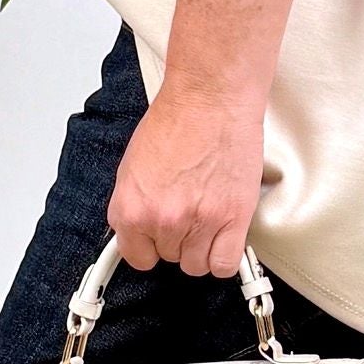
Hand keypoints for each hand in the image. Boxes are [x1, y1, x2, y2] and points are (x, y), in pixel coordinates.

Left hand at [107, 78, 265, 278]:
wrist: (211, 98)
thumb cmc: (177, 120)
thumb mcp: (134, 165)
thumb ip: (137, 203)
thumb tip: (142, 227)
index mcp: (131, 207)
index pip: (136, 256)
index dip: (150, 245)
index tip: (159, 238)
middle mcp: (162, 219)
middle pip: (170, 258)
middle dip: (179, 237)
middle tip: (189, 208)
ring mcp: (199, 222)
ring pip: (198, 265)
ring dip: (203, 246)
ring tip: (207, 217)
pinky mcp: (232, 219)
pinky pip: (224, 265)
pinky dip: (225, 256)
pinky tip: (224, 236)